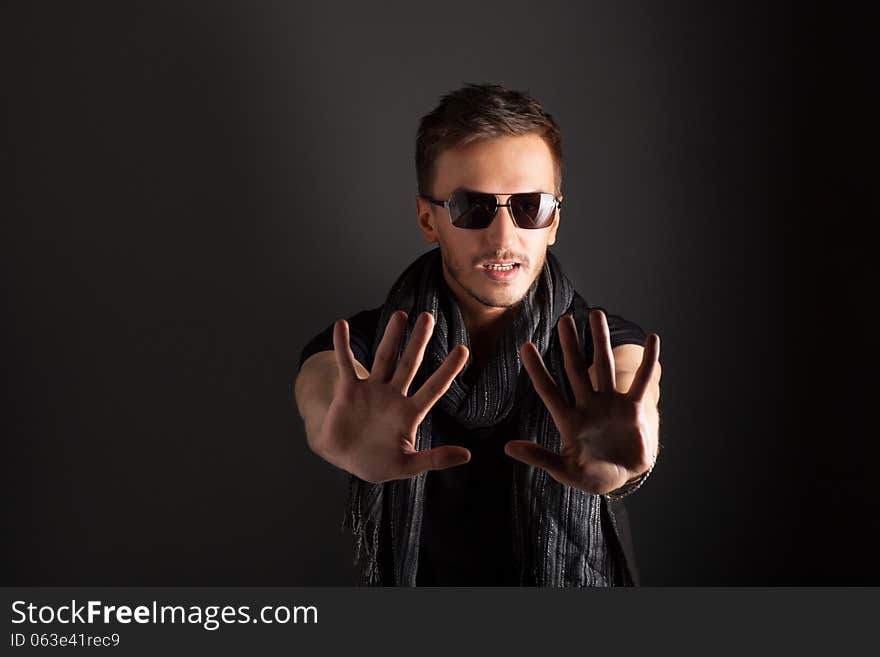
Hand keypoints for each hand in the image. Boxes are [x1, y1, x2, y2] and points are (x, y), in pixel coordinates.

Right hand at [313, 310, 470, 483]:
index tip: (463, 350)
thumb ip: (435, 459)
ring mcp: (371, 390)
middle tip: (429, 317)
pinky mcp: (348, 390)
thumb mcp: (407, 465)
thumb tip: (467, 455)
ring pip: (384, 358)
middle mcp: (393, 396)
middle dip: (419, 341)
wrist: (344, 459)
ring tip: (400, 314)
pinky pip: (346, 365)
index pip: (434, 387)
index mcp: (409, 413)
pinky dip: (343, 346)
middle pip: (409, 364)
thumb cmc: (377, 463)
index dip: (448, 370)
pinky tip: (342, 325)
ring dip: (391, 337)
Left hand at [504, 310, 659, 494]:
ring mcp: (610, 404)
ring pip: (604, 366)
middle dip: (569, 345)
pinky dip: (648, 361)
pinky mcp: (632, 409)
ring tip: (596, 314)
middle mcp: (588, 405)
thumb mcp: (563, 469)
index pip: (548, 390)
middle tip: (564, 319)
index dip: (537, 369)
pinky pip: (640, 380)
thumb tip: (507, 447)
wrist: (621, 478)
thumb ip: (538, 457)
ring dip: (600, 340)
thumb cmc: (590, 475)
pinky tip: (652, 339)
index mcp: (568, 420)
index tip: (526, 346)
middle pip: (576, 369)